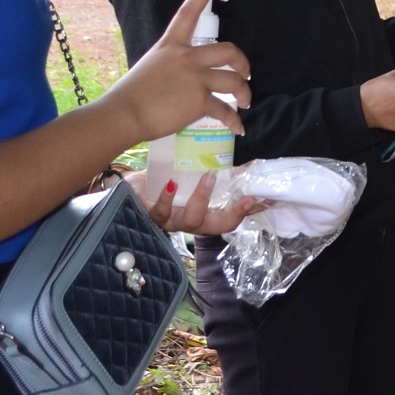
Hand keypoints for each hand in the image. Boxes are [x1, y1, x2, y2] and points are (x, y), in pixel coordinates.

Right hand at [107, 0, 250, 141]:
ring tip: (245, 102)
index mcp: (170, 45)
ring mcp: (195, 77)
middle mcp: (186, 57)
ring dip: (244, 92)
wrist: (124, 114)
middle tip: (246, 73)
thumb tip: (182, 78)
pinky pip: (225, 110)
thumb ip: (171, 66)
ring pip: (234, 80)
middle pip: (228, 51)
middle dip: (243, 62)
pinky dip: (234, 121)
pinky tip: (237, 127)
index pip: (188, 12)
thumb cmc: (131, 95)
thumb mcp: (150, 67)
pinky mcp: (199, 100)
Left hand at [143, 172, 266, 236]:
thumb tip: (243, 168)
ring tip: (209, 177)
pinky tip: (171, 184)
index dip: (248, 211)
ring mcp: (173, 221)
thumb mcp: (193, 177)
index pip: (232, 217)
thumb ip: (216, 175)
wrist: (130, 186)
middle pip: (217, 226)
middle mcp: (191, 222)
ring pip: (191, 221)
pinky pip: (161, 211)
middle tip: (246, 199)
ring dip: (203, 198)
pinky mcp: (153, 215)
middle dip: (233, 214)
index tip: (263, 198)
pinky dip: (167, 198)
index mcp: (204, 214)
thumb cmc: (165, 182)